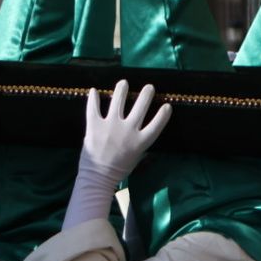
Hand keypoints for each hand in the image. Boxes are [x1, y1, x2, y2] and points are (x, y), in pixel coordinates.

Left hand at [63, 82, 171, 228]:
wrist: (97, 177)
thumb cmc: (119, 170)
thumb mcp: (137, 158)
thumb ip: (141, 144)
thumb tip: (146, 133)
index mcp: (140, 141)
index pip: (156, 124)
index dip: (163, 114)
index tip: (167, 105)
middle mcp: (128, 130)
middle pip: (140, 107)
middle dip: (146, 94)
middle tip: (149, 87)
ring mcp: (110, 125)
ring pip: (118, 100)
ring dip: (122, 89)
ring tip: (123, 83)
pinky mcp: (94, 125)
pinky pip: (93, 108)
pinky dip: (93, 98)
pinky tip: (94, 91)